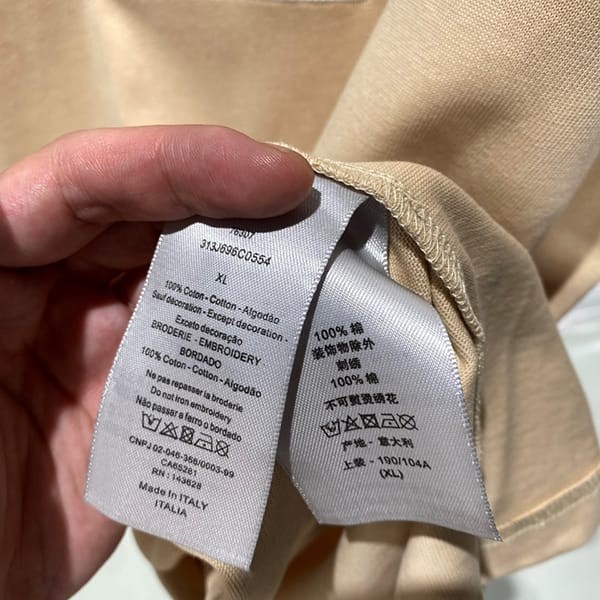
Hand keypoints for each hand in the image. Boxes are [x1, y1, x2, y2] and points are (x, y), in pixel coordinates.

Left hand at [0, 126, 312, 598]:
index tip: (275, 178)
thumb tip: (27, 211)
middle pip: (163, 221)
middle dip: (241, 206)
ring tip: (328, 266)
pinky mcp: (158, 398)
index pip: (91, 183)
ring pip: (202, 285)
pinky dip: (263, 345)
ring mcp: (119, 343)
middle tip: (319, 215)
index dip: (181, 164)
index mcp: (7, 258)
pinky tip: (306, 339)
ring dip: (263, 272)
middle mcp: (68, 288)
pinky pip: (217, 358)